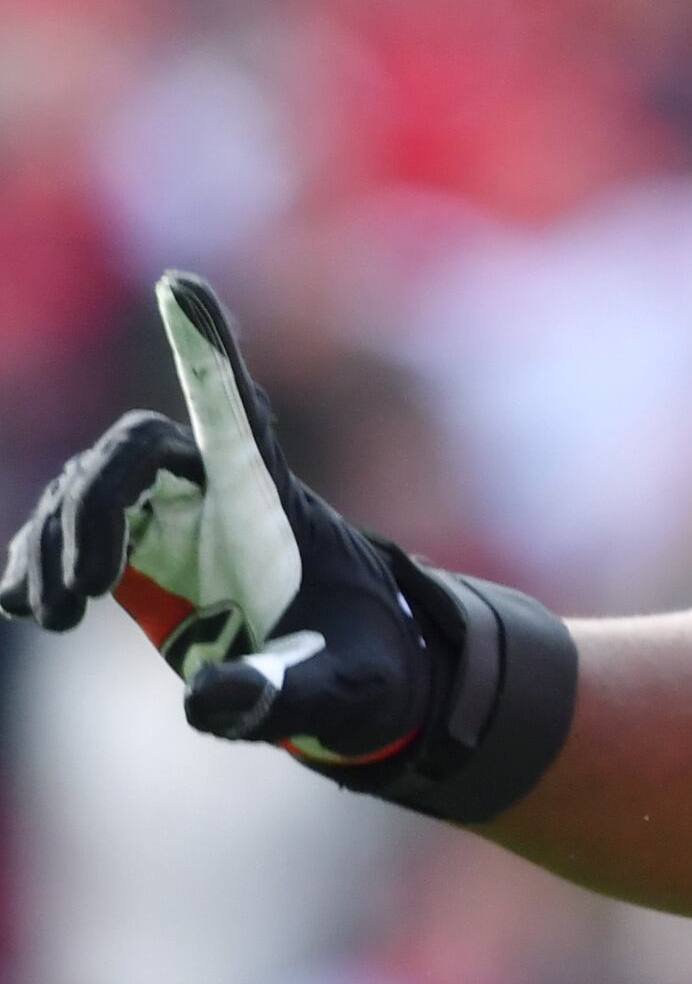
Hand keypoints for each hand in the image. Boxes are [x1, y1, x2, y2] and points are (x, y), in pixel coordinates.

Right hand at [0, 273, 433, 766]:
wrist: (356, 680)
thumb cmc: (366, 669)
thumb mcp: (343, 691)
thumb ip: (281, 692)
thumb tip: (204, 700)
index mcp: (274, 500)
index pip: (235, 410)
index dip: (205, 349)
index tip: (179, 283)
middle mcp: (219, 491)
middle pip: (130, 451)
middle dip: (85, 511)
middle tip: (79, 599)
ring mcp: (176, 518)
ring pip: (87, 488)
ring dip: (50, 545)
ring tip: (55, 616)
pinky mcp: (144, 554)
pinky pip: (69, 529)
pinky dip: (36, 560)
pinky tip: (25, 603)